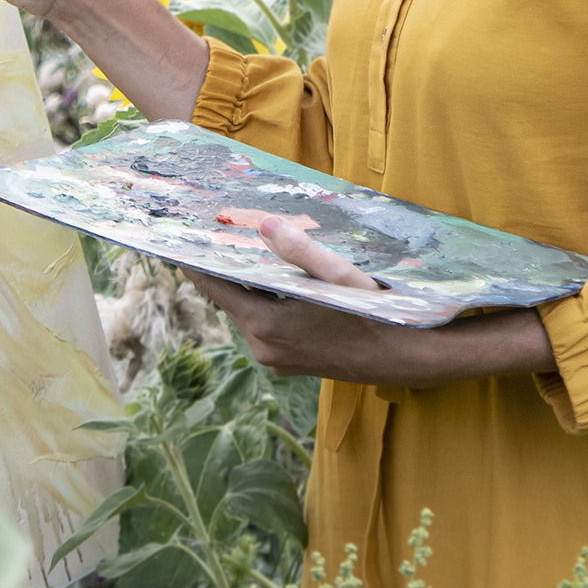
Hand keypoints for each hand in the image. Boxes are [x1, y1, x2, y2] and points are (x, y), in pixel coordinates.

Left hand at [191, 218, 557, 388]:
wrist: (408, 358)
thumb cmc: (376, 314)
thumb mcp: (340, 276)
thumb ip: (300, 250)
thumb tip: (262, 226)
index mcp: (267, 327)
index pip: (216, 287)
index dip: (196, 259)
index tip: (179, 233)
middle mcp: (264, 347)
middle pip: (231, 298)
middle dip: (224, 266)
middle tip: (214, 230)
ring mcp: (278, 358)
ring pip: (249, 310)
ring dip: (247, 282)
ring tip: (243, 247)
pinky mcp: (293, 362)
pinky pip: (267, 323)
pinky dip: (265, 299)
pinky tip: (277, 279)